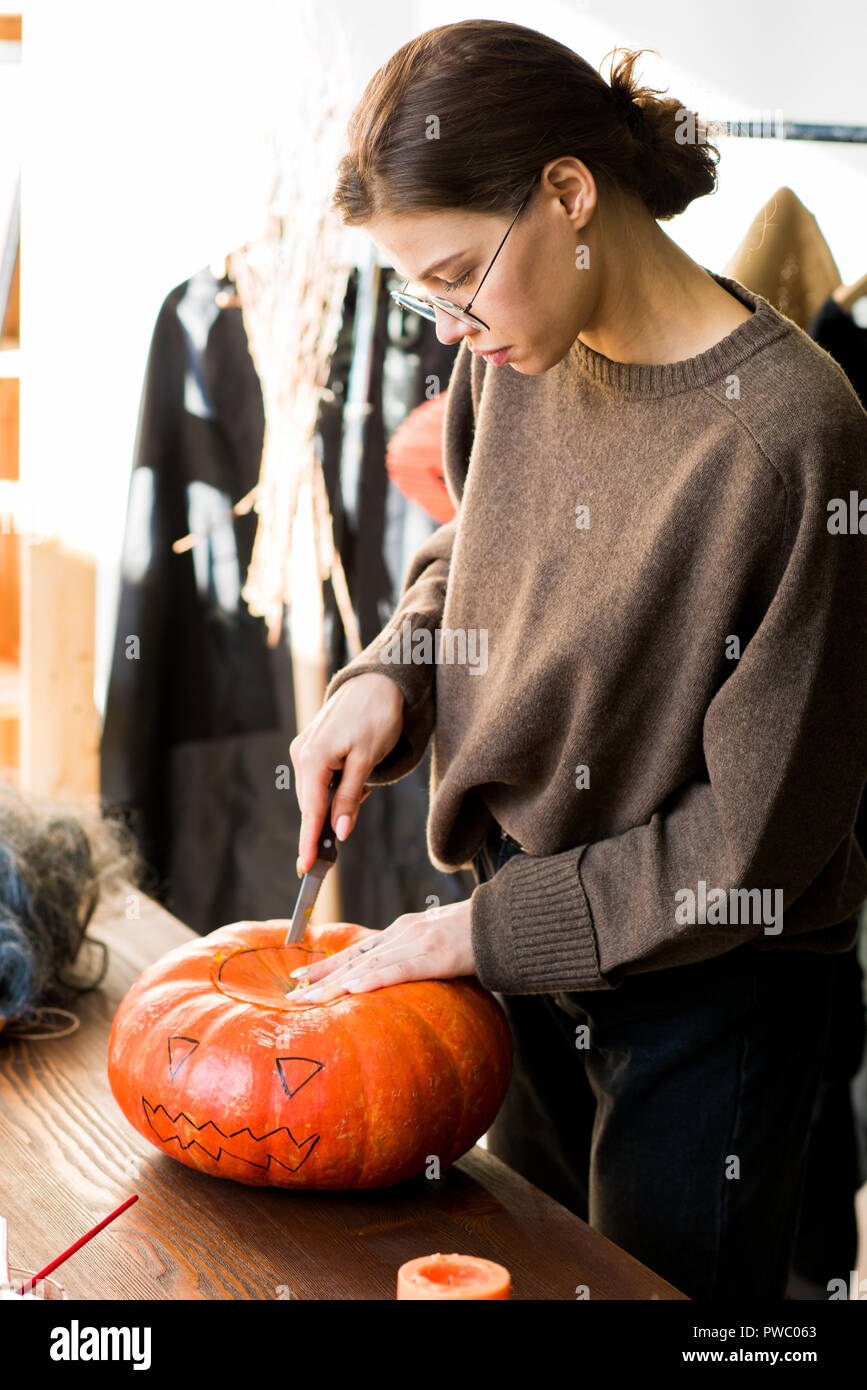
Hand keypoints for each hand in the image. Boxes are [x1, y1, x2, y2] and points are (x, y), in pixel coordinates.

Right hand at [289, 673, 405, 873]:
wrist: (378, 681)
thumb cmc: (376, 716)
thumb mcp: (368, 761)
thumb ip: (350, 797)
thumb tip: (340, 830)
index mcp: (313, 759)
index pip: (310, 811)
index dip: (309, 842)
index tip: (307, 867)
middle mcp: (301, 753)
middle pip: (310, 804)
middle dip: (325, 824)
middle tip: (340, 842)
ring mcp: (304, 748)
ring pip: (315, 792)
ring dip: (334, 802)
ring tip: (362, 790)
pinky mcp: (312, 745)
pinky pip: (319, 777)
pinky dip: (335, 787)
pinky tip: (355, 778)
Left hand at [289, 897, 475, 1001]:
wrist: (502, 921)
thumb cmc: (474, 934)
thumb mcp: (437, 940)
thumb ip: (415, 953)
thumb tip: (397, 972)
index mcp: (403, 931)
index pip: (358, 950)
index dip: (328, 963)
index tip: (301, 975)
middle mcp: (403, 934)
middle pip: (355, 959)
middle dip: (323, 977)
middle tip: (294, 992)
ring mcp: (417, 944)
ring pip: (368, 967)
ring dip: (336, 985)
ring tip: (311, 998)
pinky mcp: (434, 957)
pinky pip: (398, 971)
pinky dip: (373, 981)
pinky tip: (352, 990)